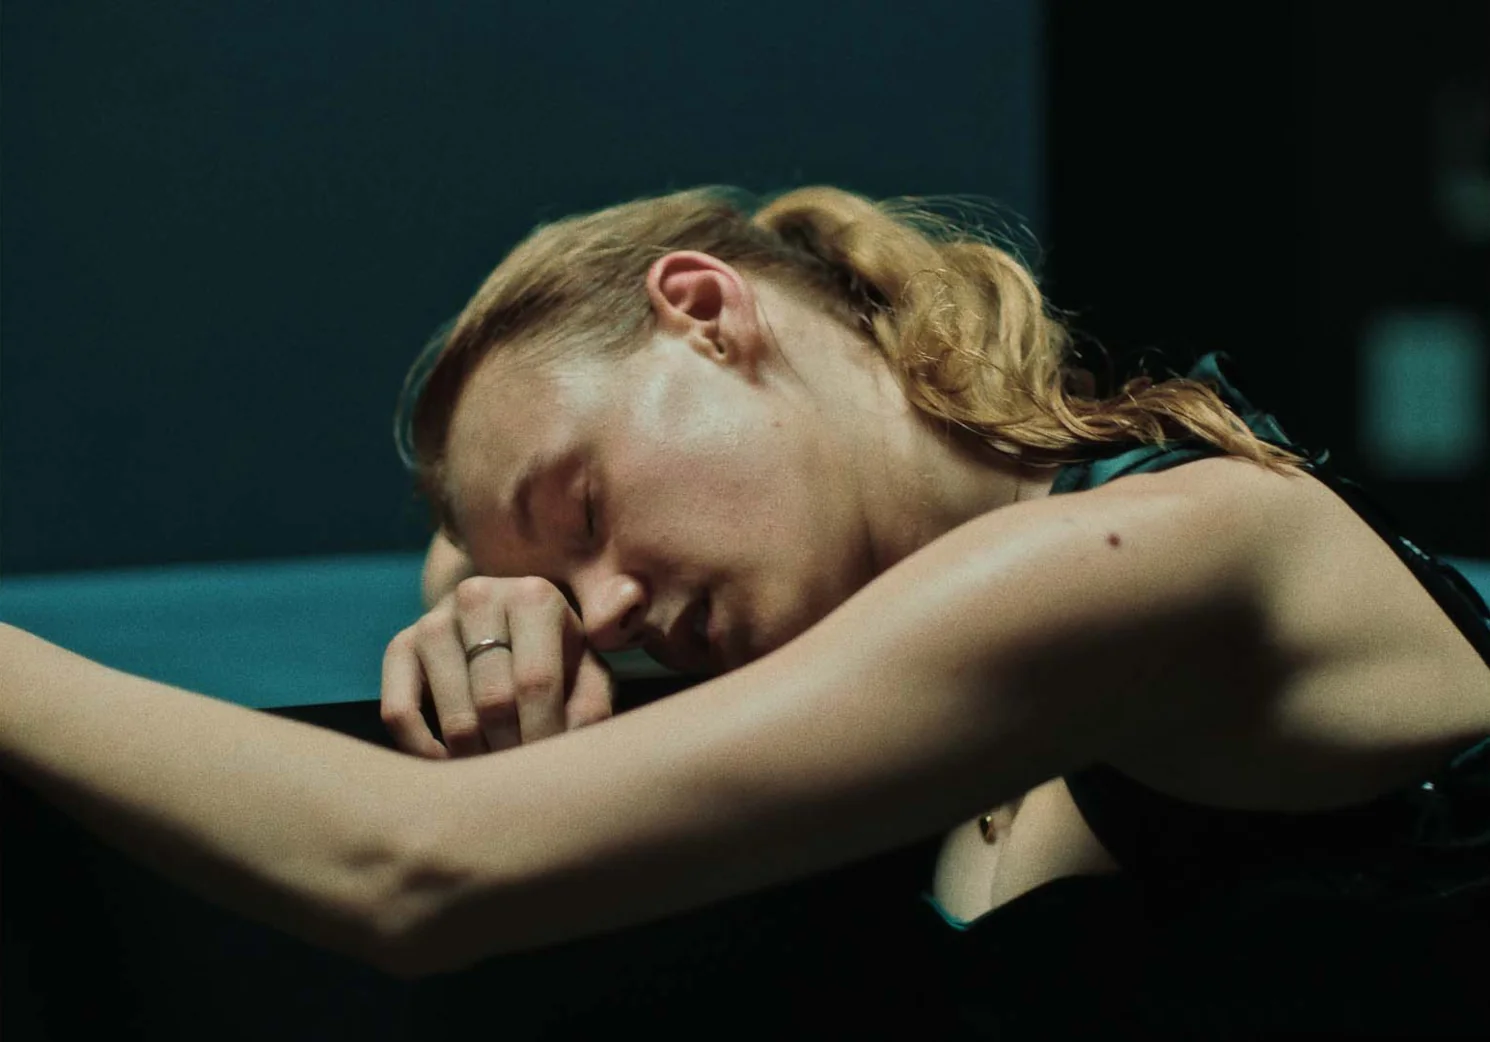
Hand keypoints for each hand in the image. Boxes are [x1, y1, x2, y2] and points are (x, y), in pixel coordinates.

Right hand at [381, 575, 614, 758]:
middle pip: (493, 701)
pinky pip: (399, 713)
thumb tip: (569, 746)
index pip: (536, 682)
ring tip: (495, 774)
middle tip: (523, 778)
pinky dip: (423, 751)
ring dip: (474, 759)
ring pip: (451, 715)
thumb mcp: (586, 672)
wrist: (504, 625)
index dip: (543, 736)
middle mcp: (479, 597)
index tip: (549, 771)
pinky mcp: (399, 646)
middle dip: (512, 752)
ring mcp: (433, 620)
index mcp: (534, 597)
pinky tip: (450, 765)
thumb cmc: (556, 657)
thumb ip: (592, 705)